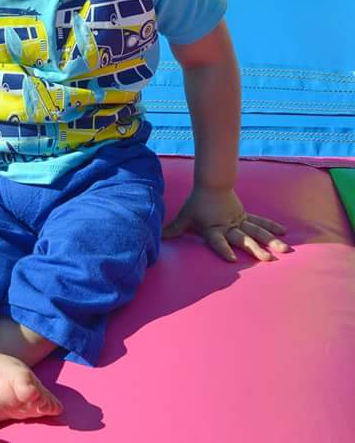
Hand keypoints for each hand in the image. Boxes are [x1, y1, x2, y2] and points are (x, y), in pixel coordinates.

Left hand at [162, 186, 288, 262]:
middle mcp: (228, 226)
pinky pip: (260, 222)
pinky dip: (271, 226)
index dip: (223, 249)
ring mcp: (239, 221)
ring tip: (284, 251)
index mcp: (213, 228)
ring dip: (270, 241)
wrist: (211, 183)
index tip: (230, 259)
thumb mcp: (185, 217)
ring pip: (256, 232)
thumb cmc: (197, 203)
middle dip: (255, 249)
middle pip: (243, 239)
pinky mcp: (245, 217)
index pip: (217, 241)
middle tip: (268, 259)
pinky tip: (284, 233)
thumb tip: (158, 238)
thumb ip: (174, 229)